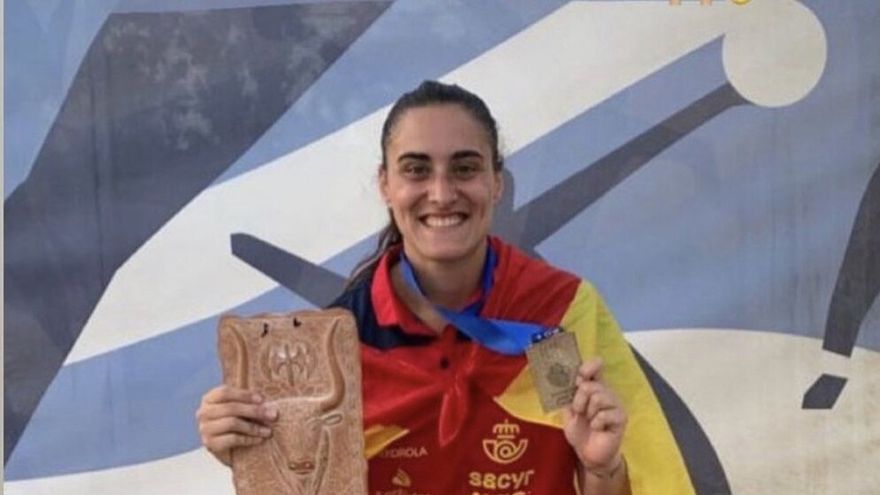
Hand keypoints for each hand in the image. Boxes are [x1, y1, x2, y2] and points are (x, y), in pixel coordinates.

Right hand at [195, 385, 277, 465]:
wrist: (230, 450)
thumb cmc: (238, 422)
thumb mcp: (242, 408)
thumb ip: (249, 402)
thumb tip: (268, 403)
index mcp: (209, 399)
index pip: (225, 392)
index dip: (244, 395)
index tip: (262, 399)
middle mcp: (203, 412)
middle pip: (231, 408)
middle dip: (254, 411)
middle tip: (273, 415)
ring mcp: (205, 429)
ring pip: (232, 423)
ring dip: (254, 427)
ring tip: (268, 431)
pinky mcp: (210, 444)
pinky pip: (232, 439)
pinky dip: (249, 439)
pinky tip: (260, 439)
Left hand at [562, 358, 626, 475]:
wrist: (589, 454)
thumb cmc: (580, 431)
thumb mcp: (569, 411)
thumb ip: (570, 394)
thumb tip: (574, 379)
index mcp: (594, 387)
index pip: (597, 366)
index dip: (589, 366)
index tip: (580, 375)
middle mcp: (607, 392)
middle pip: (591, 385)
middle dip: (579, 400)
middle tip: (579, 412)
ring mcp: (616, 404)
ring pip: (598, 398)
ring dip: (588, 413)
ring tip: (589, 421)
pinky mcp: (621, 418)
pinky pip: (604, 415)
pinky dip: (596, 424)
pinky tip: (598, 429)